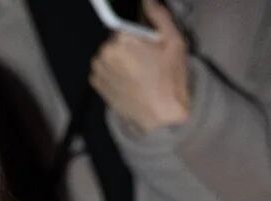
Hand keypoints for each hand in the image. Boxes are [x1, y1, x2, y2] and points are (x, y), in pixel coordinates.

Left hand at [90, 0, 190, 136]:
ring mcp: (98, 70)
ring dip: (120, 56)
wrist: (160, 119)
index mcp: (123, 38)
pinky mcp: (96, 84)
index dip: (136, 30)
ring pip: (109, 52)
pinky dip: (114, 70)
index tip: (145, 39)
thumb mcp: (174, 42)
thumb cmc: (170, 81)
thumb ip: (159, 16)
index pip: (124, 20)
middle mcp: (105, 52)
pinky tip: (129, 79)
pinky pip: (104, 67)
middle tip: (146, 57)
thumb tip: (148, 1)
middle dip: (129, 42)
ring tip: (138, 70)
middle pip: (116, 36)